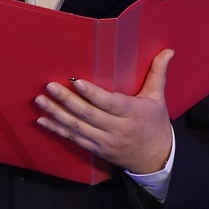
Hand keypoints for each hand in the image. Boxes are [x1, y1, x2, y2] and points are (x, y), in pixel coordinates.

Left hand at [34, 48, 175, 174]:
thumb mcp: (158, 98)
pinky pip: (74, 139)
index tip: (76, 82)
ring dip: (57, 114)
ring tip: (40, 101)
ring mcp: (105, 141)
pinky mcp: (96, 149)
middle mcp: (117, 129)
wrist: (155, 159)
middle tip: (49, 87)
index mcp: (133, 114)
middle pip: (89, 115)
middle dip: (67, 101)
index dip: (92, 94)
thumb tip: (168, 50)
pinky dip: (57, 130)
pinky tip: (43, 120)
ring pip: (77, 128)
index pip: (110, 103)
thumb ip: (158, 73)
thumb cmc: (155, 124)